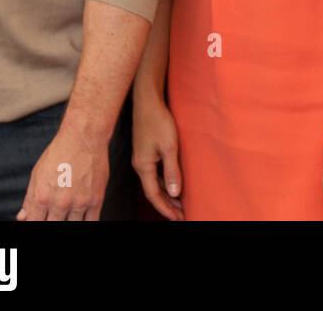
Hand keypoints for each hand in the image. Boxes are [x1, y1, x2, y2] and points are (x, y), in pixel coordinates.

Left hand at [17, 128, 109, 220]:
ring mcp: (79, 202)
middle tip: (54, 216)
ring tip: (66, 216)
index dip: (34, 224)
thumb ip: (29, 198)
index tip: (39, 220)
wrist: (84, 138)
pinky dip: (86, 223)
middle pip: (52, 226)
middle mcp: (60, 203)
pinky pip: (92, 222)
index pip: (33, 223)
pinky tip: (81, 219)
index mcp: (42, 197)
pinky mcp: (96, 199)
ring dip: (68, 222)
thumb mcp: (37, 174)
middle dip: (51, 222)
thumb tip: (22, 217)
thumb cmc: (59, 153)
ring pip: (72, 226)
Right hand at [132, 93, 184, 220]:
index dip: (166, 209)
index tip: (178, 219)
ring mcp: (142, 159)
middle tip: (181, 216)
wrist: (147, 102)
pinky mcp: (146, 152)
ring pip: (154, 184)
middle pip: (153, 192)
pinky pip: (154, 174)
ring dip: (167, 195)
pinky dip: (164, 183)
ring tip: (180, 206)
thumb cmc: (158, 121)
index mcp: (143, 166)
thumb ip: (171, 171)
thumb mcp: (169, 147)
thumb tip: (174, 193)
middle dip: (167, 206)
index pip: (154, 195)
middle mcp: (140, 166)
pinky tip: (173, 185)